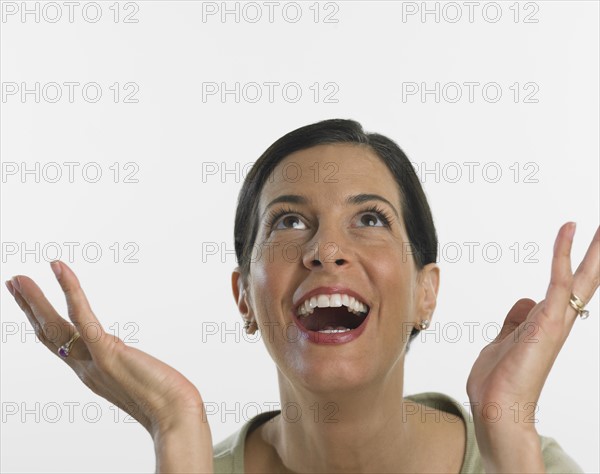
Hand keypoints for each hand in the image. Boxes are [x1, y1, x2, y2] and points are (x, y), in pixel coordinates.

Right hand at [5, 260, 209, 438]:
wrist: (175, 417)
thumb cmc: (167, 402)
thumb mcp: (140, 381)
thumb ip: (128, 369)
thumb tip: (131, 359)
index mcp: (91, 372)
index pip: (59, 344)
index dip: (41, 322)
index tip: (31, 303)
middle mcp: (85, 368)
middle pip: (48, 334)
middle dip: (30, 307)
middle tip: (15, 282)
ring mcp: (93, 360)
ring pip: (55, 325)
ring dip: (35, 300)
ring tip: (19, 279)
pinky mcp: (106, 351)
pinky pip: (82, 317)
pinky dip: (70, 290)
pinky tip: (58, 269)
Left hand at [466, 223, 598, 470]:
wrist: (495, 409)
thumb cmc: (498, 381)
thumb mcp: (504, 340)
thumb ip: (516, 320)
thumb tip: (527, 301)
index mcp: (547, 323)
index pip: (568, 285)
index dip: (575, 261)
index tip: (579, 237)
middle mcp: (557, 320)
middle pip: (585, 280)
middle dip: (596, 253)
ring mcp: (555, 322)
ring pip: (581, 277)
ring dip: (594, 249)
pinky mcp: (547, 323)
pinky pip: (559, 281)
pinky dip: (563, 254)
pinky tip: (568, 230)